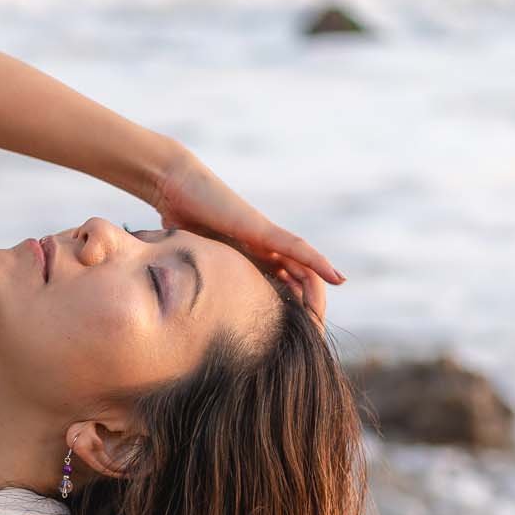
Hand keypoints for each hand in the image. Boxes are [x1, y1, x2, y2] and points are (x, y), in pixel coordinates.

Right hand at [150, 150, 340, 322]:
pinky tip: (335, 278)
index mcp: (246, 257)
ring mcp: (263, 237)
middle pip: (296, 276)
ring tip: (339, 303)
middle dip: (311, 300)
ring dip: (322, 286)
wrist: (174, 187)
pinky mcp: (261, 229)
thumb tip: (181, 301)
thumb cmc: (178, 218)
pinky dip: (317, 264)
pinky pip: (296, 249)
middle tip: (322, 325)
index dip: (291, 304)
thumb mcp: (192, 257)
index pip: (277, 283)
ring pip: (303, 265)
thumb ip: (198, 274)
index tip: (303, 327)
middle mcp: (260, 247)